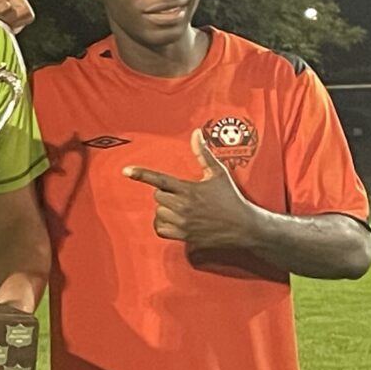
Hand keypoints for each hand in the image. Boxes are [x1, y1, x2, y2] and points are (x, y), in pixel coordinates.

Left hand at [123, 130, 256, 249]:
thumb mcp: (219, 173)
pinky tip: (174, 221)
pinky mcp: (184, 236)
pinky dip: (163, 225)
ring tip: (181, 208)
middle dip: (165, 194)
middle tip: (182, 195)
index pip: (160, 179)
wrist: (245, 227)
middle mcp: (183, 206)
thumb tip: (196, 133)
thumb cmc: (231, 198)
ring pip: (158, 212)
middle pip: (157, 196)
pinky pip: (160, 229)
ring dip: (165, 209)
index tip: (126, 171)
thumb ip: (203, 153)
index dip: (141, 174)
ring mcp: (183, 223)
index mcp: (189, 189)